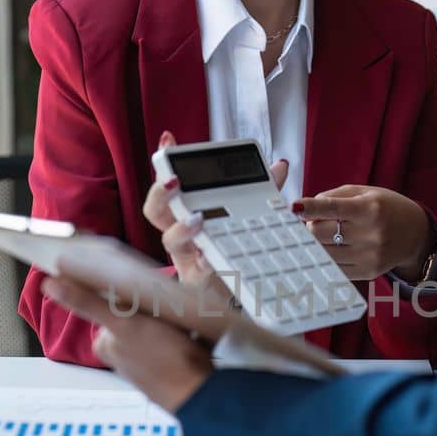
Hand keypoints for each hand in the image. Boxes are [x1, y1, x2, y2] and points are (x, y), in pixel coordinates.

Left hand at [41, 273, 214, 414]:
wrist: (200, 392)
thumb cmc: (164, 360)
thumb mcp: (123, 324)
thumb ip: (87, 303)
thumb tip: (50, 284)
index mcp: (106, 343)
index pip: (113, 303)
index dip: (130, 292)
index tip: (144, 286)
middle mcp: (121, 354)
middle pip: (134, 312)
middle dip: (150, 305)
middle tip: (166, 304)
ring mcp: (145, 360)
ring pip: (154, 324)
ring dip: (168, 316)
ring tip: (179, 321)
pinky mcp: (167, 364)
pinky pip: (171, 338)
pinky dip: (179, 332)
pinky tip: (188, 334)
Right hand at [144, 130, 289, 297]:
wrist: (248, 297)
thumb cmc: (241, 253)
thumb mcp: (254, 218)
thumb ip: (265, 192)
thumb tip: (280, 164)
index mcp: (189, 216)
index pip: (170, 186)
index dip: (165, 163)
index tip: (168, 138)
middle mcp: (182, 236)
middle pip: (156, 211)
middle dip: (161, 193)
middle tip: (176, 182)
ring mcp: (187, 259)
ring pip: (169, 241)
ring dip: (182, 228)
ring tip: (200, 220)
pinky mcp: (199, 283)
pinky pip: (196, 272)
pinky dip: (206, 263)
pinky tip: (214, 258)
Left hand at [292, 185, 431, 282]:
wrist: (415, 235)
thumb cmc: (386, 208)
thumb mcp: (365, 192)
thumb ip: (334, 196)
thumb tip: (306, 209)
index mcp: (370, 208)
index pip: (332, 208)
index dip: (311, 208)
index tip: (294, 207)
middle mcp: (371, 233)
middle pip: (320, 232)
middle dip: (312, 225)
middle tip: (318, 221)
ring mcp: (369, 256)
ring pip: (323, 252)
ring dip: (318, 243)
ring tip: (330, 234)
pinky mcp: (367, 272)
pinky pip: (334, 267)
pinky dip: (327, 258)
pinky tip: (335, 249)